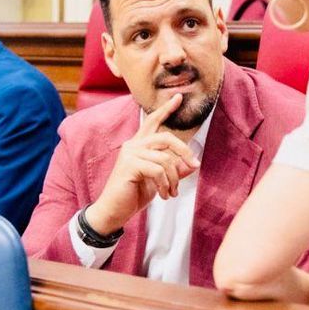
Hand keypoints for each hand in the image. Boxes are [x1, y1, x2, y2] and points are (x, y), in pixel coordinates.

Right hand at [83, 94, 200, 234]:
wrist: (114, 212)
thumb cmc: (133, 195)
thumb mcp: (159, 182)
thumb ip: (174, 171)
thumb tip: (192, 165)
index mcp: (139, 145)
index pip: (153, 121)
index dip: (166, 109)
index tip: (178, 97)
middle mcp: (133, 145)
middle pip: (166, 138)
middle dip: (184, 151)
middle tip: (194, 166)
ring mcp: (130, 154)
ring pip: (165, 158)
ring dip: (174, 178)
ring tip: (172, 192)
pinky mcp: (130, 165)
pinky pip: (158, 170)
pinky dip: (165, 184)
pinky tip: (164, 195)